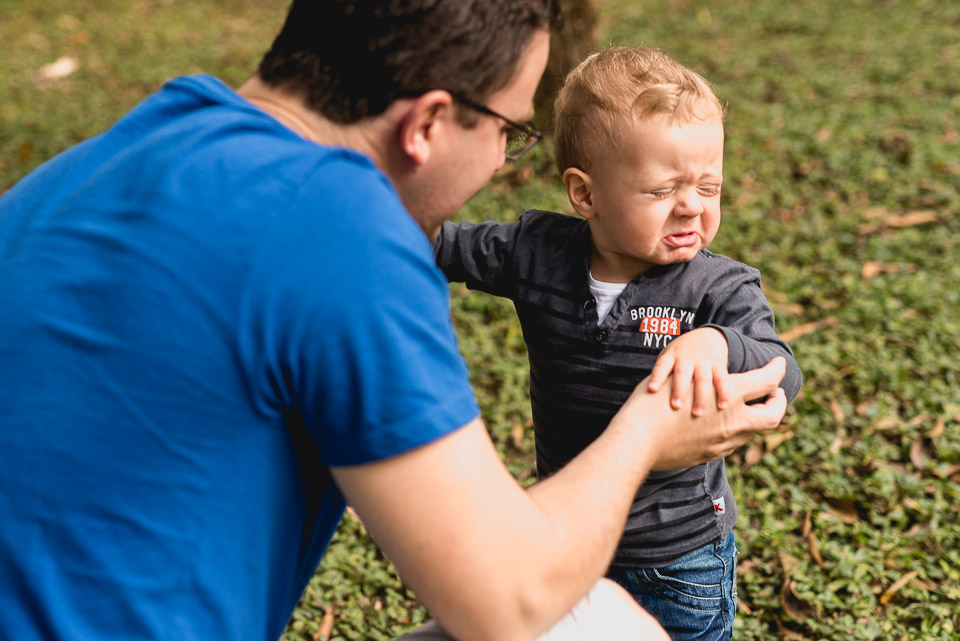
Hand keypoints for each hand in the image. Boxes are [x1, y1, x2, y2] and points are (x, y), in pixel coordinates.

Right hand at [639, 357, 787, 470]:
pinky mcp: (711, 454)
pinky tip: (722, 425)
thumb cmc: (651, 402)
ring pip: (753, 431)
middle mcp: (733, 418)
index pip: (767, 380)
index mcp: (728, 393)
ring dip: (755, 418)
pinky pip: (732, 443)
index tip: (780, 365)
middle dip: (778, 402)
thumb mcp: (679, 379)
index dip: (777, 370)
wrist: (637, 440)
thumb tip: (711, 378)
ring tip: (747, 409)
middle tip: (774, 394)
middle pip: (773, 414)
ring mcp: (724, 440)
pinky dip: (734, 432)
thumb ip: (702, 381)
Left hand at [647, 327, 728, 416]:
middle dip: (679, 390)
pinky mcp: (718, 365)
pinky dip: (723, 393)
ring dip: (701, 397)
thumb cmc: (682, 354)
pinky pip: (721, 379)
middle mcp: (686, 358)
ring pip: (702, 379)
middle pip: (682, 374)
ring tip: (698, 414)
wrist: (708, 335)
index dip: (657, 377)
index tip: (652, 389)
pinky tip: (722, 406)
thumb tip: (648, 399)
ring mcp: (703, 361)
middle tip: (676, 406)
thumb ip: (662, 374)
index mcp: (671, 356)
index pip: (662, 366)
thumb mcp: (669, 357)